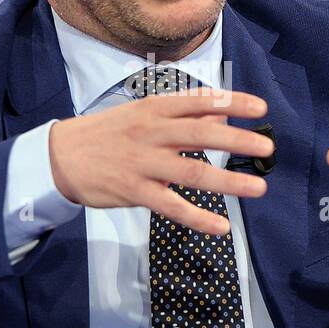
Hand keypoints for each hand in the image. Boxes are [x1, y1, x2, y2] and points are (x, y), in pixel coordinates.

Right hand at [48, 90, 274, 236]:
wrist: (60, 157)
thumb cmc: (107, 134)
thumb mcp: (142, 114)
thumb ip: (182, 114)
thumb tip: (222, 110)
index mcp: (154, 109)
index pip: (199, 101)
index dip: (232, 102)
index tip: (261, 107)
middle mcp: (151, 133)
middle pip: (201, 134)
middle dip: (237, 140)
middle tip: (267, 148)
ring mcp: (143, 163)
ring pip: (193, 172)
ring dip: (229, 181)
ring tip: (258, 188)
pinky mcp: (135, 192)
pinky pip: (172, 206)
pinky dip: (199, 218)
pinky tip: (222, 226)